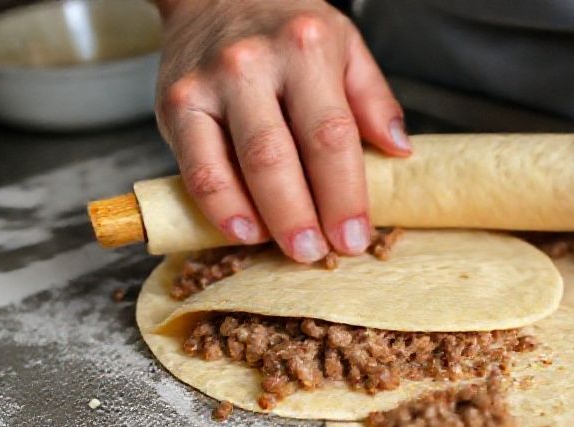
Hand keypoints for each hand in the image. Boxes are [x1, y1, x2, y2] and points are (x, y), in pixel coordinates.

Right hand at [153, 0, 410, 261]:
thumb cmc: (286, 26)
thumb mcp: (344, 44)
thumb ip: (372, 98)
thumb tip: (399, 151)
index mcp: (305, 48)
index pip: (330, 134)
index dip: (344, 194)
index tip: (355, 235)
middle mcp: (252, 64)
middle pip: (279, 156)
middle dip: (303, 215)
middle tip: (319, 254)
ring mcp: (208, 84)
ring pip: (236, 166)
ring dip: (264, 219)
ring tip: (288, 249)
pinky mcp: (174, 103)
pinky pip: (196, 169)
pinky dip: (220, 208)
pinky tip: (243, 231)